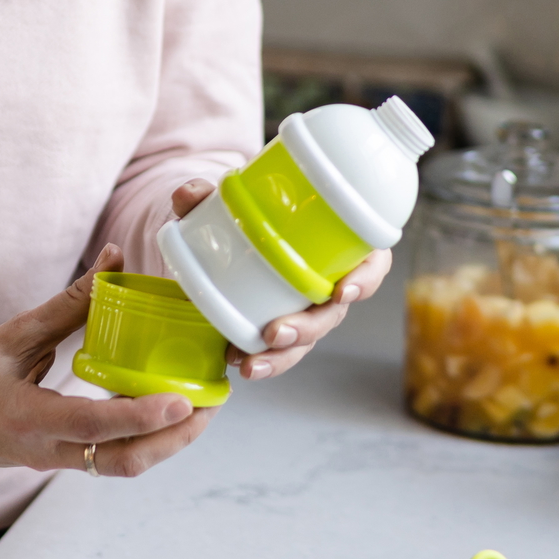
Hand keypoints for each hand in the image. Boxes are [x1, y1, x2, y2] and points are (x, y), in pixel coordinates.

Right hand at [0, 244, 216, 476]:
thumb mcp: (14, 333)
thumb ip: (67, 303)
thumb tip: (114, 258)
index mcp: (26, 418)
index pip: (92, 426)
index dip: (140, 416)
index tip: (181, 401)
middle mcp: (45, 451)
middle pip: (121, 462)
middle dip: (173, 439)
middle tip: (211, 406)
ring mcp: (56, 462)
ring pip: (121, 466)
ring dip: (166, 443)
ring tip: (202, 409)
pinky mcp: (64, 460)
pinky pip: (112, 458)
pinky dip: (145, 438)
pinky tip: (167, 411)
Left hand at [170, 178, 392, 380]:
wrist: (234, 227)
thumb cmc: (254, 206)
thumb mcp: (231, 195)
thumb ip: (207, 193)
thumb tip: (185, 195)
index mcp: (340, 243)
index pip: (372, 262)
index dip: (365, 280)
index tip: (343, 292)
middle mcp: (331, 280)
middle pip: (334, 313)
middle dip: (308, 329)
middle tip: (276, 333)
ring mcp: (308, 307)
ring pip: (307, 339)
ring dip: (282, 357)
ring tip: (249, 364)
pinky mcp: (284, 324)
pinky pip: (280, 349)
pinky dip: (261, 358)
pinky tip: (238, 362)